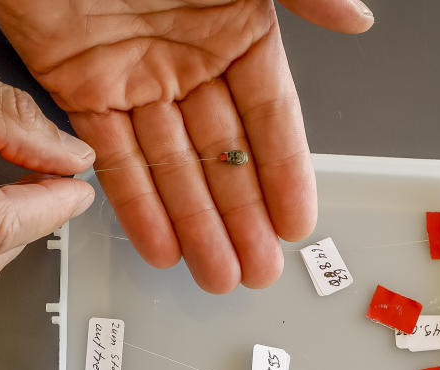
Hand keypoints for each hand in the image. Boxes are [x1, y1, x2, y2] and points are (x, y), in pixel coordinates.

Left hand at [0, 0, 372, 292]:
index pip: (270, 117)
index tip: (297, 224)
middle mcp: (191, 61)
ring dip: (193, 223)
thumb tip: (360, 19)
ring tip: (214, 275)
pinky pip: (113, 156)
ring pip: (171, 166)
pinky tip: (160, 245)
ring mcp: (137, 79)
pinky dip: (135, 203)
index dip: (284, 173)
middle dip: (240, 216)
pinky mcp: (80, 89)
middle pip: (222, 154)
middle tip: (257, 271)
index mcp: (237, 29)